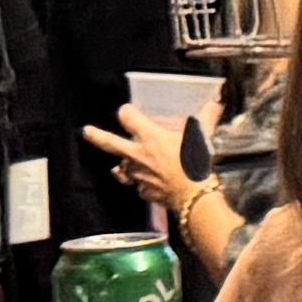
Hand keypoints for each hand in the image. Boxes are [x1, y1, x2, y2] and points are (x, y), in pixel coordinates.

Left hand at [81, 117, 234, 263]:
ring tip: (119, 166)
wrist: (195, 198)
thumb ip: (206, 119)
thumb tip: (215, 103)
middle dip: (96, 136)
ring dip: (123, 165)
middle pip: (110, 143)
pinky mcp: (144, 192)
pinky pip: (138, 187)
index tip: (128, 111)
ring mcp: (138, 175)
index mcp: (150, 137)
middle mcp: (138, 155)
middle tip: (86, 131)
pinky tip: (144, 184)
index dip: (126, 112)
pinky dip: (140, 185)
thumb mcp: (203, 137)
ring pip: (123, 168)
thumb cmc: (196, 166)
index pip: (128, 118)